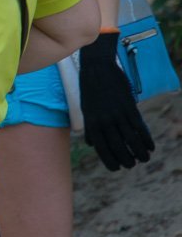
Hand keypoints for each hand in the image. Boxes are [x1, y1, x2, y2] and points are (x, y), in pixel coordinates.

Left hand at [79, 33, 154, 170]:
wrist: (97, 67)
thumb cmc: (90, 88)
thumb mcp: (85, 108)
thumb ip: (90, 127)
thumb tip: (91, 144)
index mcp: (91, 122)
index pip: (101, 148)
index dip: (109, 160)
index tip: (116, 168)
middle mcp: (103, 121)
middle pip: (117, 147)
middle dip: (126, 159)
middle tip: (132, 164)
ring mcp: (116, 114)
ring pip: (130, 140)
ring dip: (139, 152)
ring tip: (144, 158)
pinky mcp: (128, 107)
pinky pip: (139, 127)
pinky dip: (146, 139)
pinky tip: (150, 146)